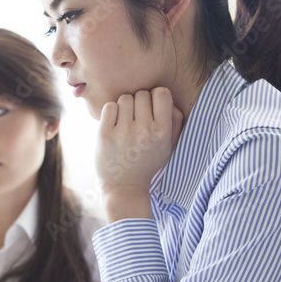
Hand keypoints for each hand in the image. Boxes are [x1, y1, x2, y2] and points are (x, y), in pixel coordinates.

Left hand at [95, 87, 183, 214]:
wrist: (125, 187)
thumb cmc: (148, 163)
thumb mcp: (169, 146)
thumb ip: (176, 121)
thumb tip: (167, 98)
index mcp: (162, 132)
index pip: (162, 93)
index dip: (156, 96)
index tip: (152, 107)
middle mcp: (144, 131)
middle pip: (142, 94)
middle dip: (140, 103)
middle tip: (137, 118)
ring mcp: (123, 133)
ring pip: (125, 98)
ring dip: (125, 107)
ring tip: (126, 122)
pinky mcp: (105, 135)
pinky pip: (109, 106)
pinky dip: (111, 112)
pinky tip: (115, 124)